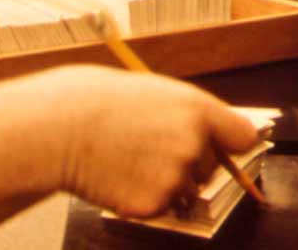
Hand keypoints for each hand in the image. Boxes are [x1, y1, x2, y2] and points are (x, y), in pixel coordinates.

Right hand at [21, 66, 259, 217]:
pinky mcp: (153, 204)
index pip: (243, 136)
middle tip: (146, 148)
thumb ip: (183, 112)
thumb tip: (205, 129)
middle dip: (187, 162)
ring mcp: (174, 177)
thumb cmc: (92, 101)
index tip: (223, 147)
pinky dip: (141, 198)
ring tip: (126, 159)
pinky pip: (159, 207)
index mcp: (196, 109)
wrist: (55, 128)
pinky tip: (116, 175)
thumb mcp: (149, 91)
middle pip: (211, 166)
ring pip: (185, 189)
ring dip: (164, 182)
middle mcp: (193, 144)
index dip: (231, 143)